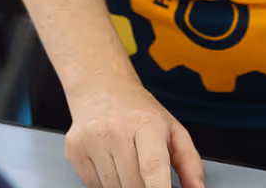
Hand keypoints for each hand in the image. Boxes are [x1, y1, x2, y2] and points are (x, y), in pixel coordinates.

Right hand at [64, 83, 204, 187]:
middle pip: (133, 184)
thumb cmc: (140, 112)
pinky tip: (110, 163)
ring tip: (127, 164)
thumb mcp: (173, 130)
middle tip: (146, 173)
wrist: (101, 88)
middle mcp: (116, 130)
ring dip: (124, 186)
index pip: (152, 166)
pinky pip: (94, 186)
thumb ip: (190, 163)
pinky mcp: (75, 150)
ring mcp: (92, 140)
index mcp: (146, 123)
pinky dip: (105, 184)